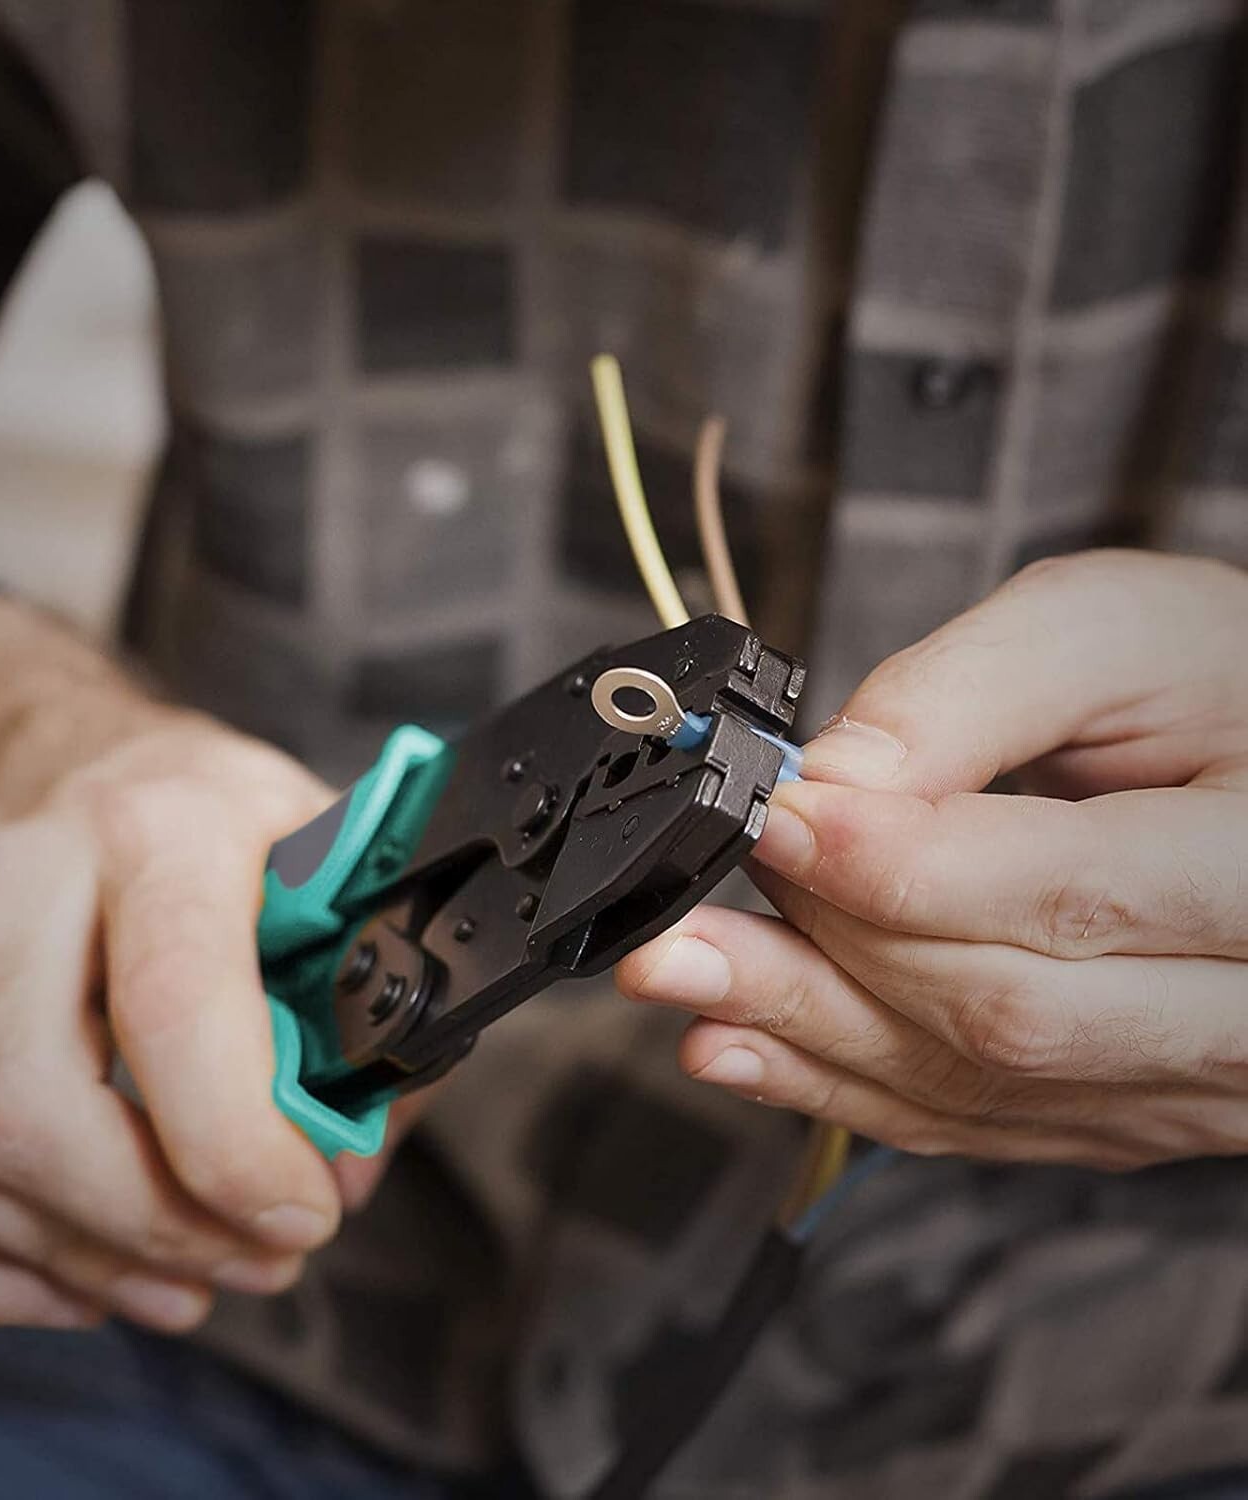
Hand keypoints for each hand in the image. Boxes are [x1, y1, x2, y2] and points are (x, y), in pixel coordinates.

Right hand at [0, 597, 392, 1329]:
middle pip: (26, 1104)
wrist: (11, 738)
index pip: (170, 1002)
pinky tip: (82, 1266)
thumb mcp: (305, 841)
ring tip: (190, 1271)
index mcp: (156, 824)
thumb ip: (356, 988)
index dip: (235, 1144)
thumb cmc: (180, 799)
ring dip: (85, 1258)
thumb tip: (355, 1156)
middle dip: (156, 1224)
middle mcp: (19, 881)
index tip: (302, 1208)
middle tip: (258, 1252)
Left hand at [617, 551, 1247, 1170]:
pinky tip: (739, 1047)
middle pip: (1001, 1008)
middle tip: (686, 909)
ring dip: (802, 1030)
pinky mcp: (1121, 1104)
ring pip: (972, 1081)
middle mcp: (1244, 1007)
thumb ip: (966, 699)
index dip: (892, 867)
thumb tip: (825, 782)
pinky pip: (969, 1119)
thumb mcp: (1112, 633)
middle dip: (824, 950)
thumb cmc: (1221, 676)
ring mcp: (1187, 1079)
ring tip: (677, 979)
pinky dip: (839, 1086)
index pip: (1061, 895)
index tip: (769, 819)